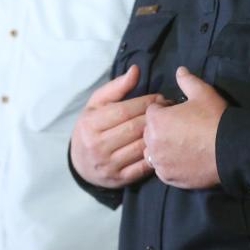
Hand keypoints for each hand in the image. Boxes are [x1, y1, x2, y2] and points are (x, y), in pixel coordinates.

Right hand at [70, 65, 167, 188]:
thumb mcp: (97, 104)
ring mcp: (108, 164)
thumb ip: (117, 87)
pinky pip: (143, 167)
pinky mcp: (119, 180)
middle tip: (170, 110)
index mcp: (90, 124)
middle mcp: (97, 145)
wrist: (80, 163)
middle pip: (134, 128)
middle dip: (155, 117)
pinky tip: (163, 146)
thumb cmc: (92, 126)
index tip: (160, 98)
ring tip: (169, 126)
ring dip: (159, 136)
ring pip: (140, 147)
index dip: (145, 103)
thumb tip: (136, 70)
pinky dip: (155, 156)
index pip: (124, 110)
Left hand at [143, 66, 226, 188]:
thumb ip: (187, 80)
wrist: (232, 150)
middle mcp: (152, 142)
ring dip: (162, 147)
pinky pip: (161, 169)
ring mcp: (160, 162)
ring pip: (153, 151)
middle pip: (149, 132)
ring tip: (182, 144)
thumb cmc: (215, 118)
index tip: (179, 113)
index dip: (165, 110)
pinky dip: (168, 164)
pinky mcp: (169, 177)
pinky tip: (183, 159)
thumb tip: (179, 70)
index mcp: (156, 120)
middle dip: (161, 128)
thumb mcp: (203, 93)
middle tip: (182, 129)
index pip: (152, 111)